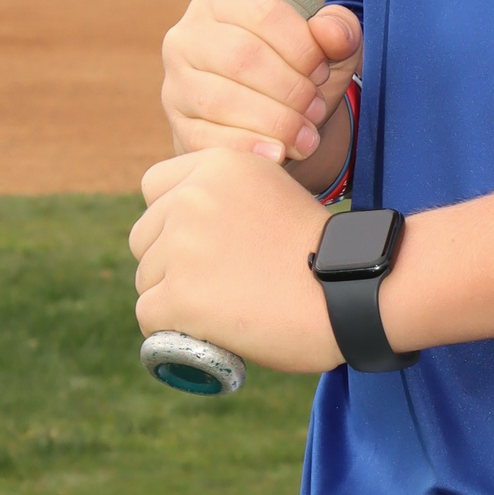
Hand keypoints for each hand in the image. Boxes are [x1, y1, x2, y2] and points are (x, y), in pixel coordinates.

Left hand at [130, 148, 342, 371]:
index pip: (154, 186)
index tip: (201, 242)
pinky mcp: (178, 294)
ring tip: (224, 306)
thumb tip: (181, 219)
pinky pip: (148, 315)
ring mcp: (181, 245)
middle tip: (216, 282)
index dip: (171, 218)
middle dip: (168, 260)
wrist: (350, 291)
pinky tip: (206, 330)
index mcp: (217, 164)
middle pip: (144, 235)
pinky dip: (171, 330)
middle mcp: (192, 196)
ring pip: (146, 278)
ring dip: (173, 297)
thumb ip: (226, 195)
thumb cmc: (319, 251)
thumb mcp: (273, 191)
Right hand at [161, 0, 360, 174]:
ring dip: (275, 121)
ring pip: (221, 100)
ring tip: (306, 137)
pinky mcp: (178, 127)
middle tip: (316, 109)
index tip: (322, 71)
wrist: (270, 124)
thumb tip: (333, 33)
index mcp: (218, 1)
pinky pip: (206, 138)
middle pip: (241, 56)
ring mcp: (176, 83)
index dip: (302, 45)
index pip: (264, 11)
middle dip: (290, 87)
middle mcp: (186, 37)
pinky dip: (247, 147)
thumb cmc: (295, 74)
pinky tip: (278, 154)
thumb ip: (338, 30)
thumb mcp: (326, 48)